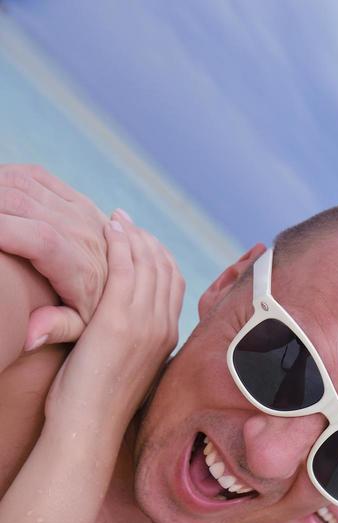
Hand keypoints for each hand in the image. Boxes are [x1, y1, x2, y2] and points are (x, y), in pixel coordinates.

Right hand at [0, 164, 109, 344]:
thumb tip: (29, 337)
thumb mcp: (81, 327)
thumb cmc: (97, 311)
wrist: (131, 283)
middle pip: (23, 204)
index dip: (5, 230)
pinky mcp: (78, 199)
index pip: (41, 239)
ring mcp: (80, 212)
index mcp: (80, 267)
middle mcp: (82, 233)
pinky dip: (9, 177)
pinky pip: (37, 177)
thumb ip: (56, 327)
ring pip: (25, 185)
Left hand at [45, 219, 184, 439]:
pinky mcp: (119, 321)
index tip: (141, 239)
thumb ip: (135, 343)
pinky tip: (108, 230)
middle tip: (126, 222)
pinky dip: (119, 244)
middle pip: (165, 269)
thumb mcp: (128, 369)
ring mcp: (144, 325)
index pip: (174, 284)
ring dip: (132, 236)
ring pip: (148, 264)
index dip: (160, 256)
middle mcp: (163, 329)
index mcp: (167, 339)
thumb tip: (130, 330)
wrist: (89, 428)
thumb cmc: (98, 405)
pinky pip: (125, 270)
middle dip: (147, 240)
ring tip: (116, 220)